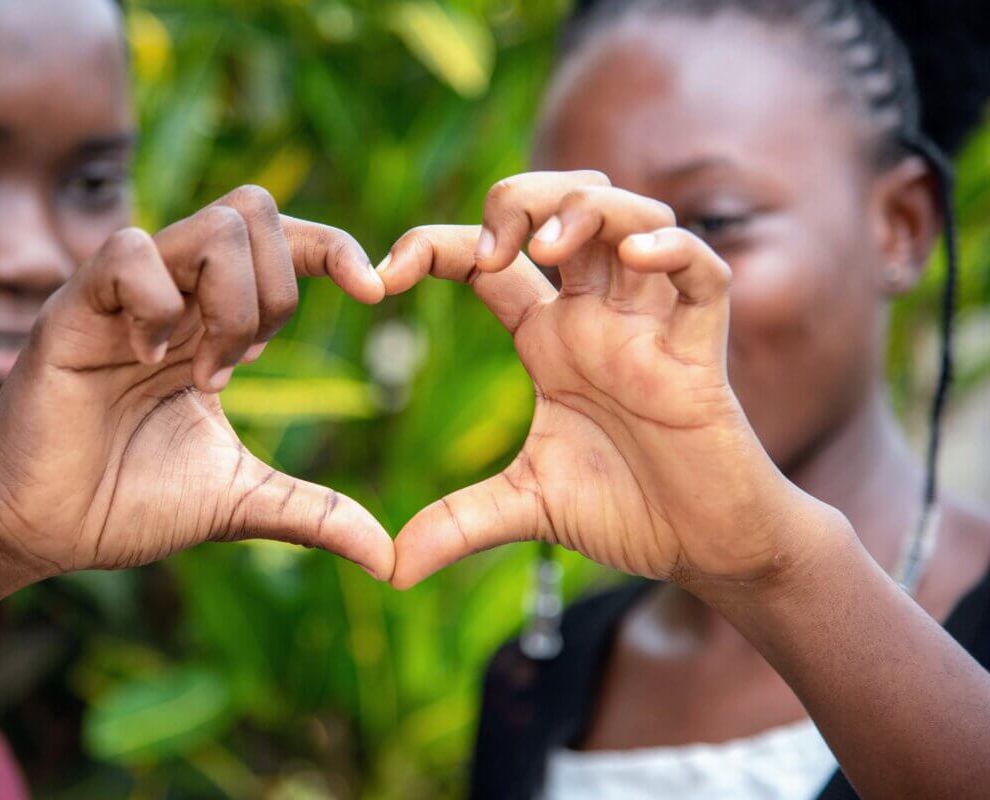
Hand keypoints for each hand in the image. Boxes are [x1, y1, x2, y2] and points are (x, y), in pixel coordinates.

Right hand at [0, 186, 393, 619]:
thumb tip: (389, 560)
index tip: (376, 293)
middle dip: (278, 289)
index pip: (283, 242)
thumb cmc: (124, 502)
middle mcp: (172, 294)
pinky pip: (129, 252)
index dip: (336, 250)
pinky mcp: (73, 310)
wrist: (36, 530)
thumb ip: (313, 513)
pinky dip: (159, 305)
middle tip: (244, 364)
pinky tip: (150, 361)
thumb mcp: (238, 501)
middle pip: (255, 211)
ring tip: (201, 373)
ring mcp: (123, 295)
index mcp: (210, 322)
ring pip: (210, 227)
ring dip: (230, 303)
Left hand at [382, 172, 832, 589]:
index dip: (433, 246)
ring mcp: (651, 327)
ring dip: (588, 210)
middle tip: (493, 248)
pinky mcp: (702, 350)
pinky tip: (637, 257)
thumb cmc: (627, 513)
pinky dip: (674, 250)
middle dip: (519, 199)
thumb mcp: (526, 508)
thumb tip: (389, 570)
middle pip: (560, 206)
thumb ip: (457, 523)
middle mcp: (597, 318)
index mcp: (548, 339)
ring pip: (631, 218)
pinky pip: (703, 274)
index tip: (381, 277)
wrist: (704, 550)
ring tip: (548, 247)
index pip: (487, 260)